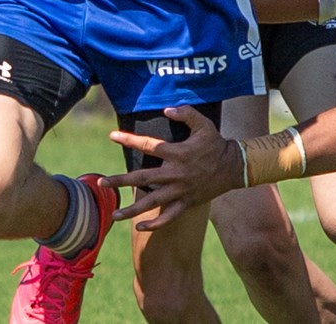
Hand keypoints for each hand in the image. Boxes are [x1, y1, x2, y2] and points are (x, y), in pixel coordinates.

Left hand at [100, 105, 245, 231]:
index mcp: (178, 153)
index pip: (148, 145)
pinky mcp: (186, 202)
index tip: (112, 136)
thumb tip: (167, 109)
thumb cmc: (216, 144)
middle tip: (102, 183)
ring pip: (152, 202)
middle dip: (121, 181)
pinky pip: (169, 217)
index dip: (129, 140)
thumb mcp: (204, 124)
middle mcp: (176, 174)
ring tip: (114, 215)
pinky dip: (155, 224)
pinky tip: (140, 227)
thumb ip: (186, 114)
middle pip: (143, 178)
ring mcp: (180, 191)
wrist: (234, 167)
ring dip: (132, 209)